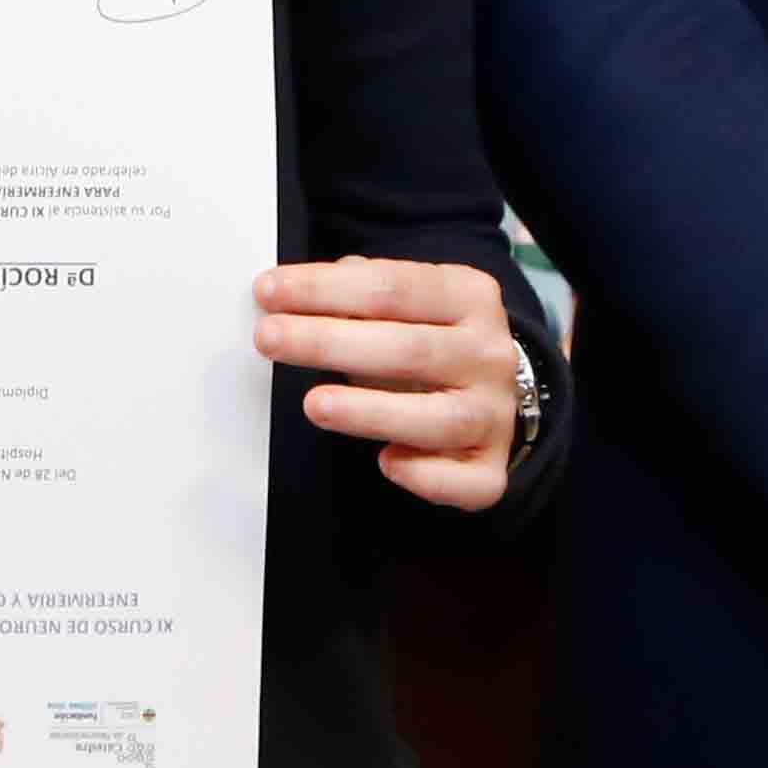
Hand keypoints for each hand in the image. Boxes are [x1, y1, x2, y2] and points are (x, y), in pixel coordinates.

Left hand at [254, 256, 522, 510]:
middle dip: (329, 342)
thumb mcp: (408, 301)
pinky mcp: (491, 468)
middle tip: (269, 339)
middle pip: (409, 349)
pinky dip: (426, 475)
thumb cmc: (434, 340)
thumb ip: (360, 293)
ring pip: (439, 418)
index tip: (268, 292)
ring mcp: (495, 414)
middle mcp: (489, 354)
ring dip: (370, 411)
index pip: (392, 287)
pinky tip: (388, 462)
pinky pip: (466, 481)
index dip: (325, 288)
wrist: (498, 391)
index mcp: (469, 297)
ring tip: (314, 404)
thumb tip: (297, 293)